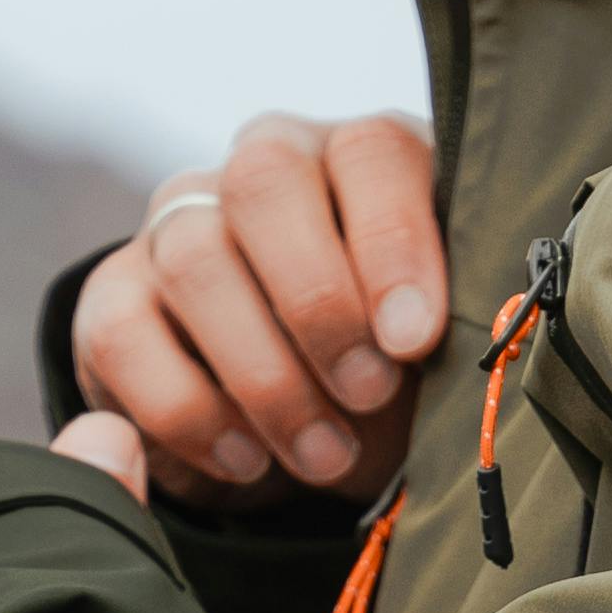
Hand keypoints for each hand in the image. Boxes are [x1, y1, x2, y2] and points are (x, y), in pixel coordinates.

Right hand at [71, 110, 449, 501]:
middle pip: (265, 183)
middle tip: (366, 393)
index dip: (393, 241)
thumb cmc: (393, 374)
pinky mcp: (114, 296)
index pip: (370, 153)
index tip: (414, 339)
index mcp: (360, 161)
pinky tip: (248, 460)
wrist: (301, 435)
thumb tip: (496, 336)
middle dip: (320, 301)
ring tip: (323, 454)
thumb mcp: (442, 352)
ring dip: (265, 374)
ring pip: (195, 260)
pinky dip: (189, 411)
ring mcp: (178, 224)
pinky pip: (124, 334)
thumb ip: (462, 327)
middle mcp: (263, 170)